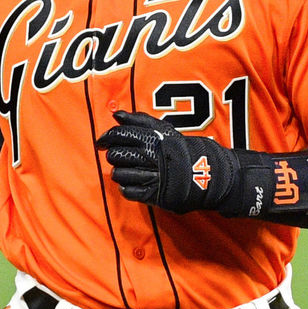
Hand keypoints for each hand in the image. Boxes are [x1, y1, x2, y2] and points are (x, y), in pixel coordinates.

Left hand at [97, 110, 251, 215]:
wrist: (206, 173)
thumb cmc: (181, 149)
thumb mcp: (163, 130)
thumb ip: (139, 120)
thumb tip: (116, 114)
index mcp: (152, 139)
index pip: (119, 135)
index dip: (106, 138)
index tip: (101, 143)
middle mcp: (151, 156)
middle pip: (117, 155)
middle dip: (114, 155)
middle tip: (118, 156)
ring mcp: (152, 176)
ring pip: (120, 174)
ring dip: (119, 173)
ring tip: (126, 171)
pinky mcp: (154, 194)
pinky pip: (128, 192)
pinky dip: (125, 188)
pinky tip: (131, 183)